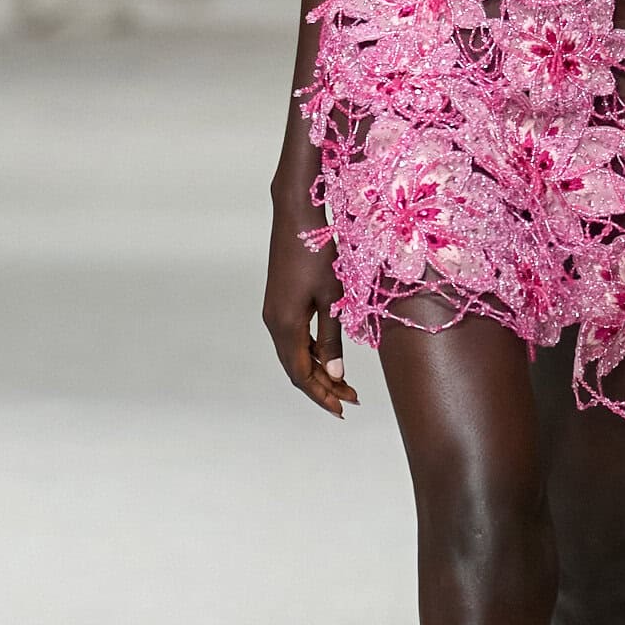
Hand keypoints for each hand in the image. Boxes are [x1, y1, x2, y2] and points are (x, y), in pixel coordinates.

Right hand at [263, 191, 359, 417]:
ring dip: (318, 370)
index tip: (343, 408)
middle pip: (296, 368)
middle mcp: (274, 323)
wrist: (295, 216)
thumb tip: (337, 374)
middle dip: (323, 386)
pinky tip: (328, 355)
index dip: (322, 394)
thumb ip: (332, 338)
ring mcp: (273, 313)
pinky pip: (293, 339)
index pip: (302, 374)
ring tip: (344, 383)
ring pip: (294, 354)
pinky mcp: (278, 303)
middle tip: (350, 399)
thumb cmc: (317, 252)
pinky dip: (311, 353)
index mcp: (286, 326)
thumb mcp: (332, 298)